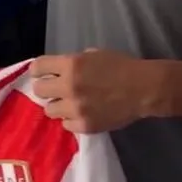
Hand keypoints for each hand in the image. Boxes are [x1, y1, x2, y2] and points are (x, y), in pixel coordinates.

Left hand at [30, 49, 167, 133]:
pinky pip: (65, 125)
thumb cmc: (120, 66)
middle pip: (39, 90)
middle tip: (55, 89)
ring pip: (49, 110)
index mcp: (71, 64)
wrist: (143, 89)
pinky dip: (71, 120)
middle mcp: (69, 86)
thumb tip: (57, 70)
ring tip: (69, 103)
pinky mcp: (84, 126)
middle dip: (46, 88)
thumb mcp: (93, 55)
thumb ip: (73, 62)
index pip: (38, 67)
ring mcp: (75, 108)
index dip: (38, 70)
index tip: (41, 73)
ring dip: (58, 105)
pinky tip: (81, 114)